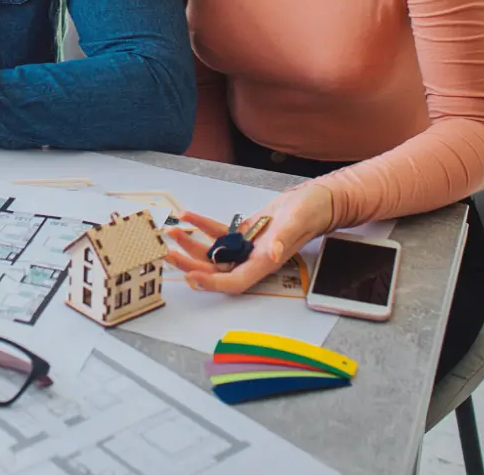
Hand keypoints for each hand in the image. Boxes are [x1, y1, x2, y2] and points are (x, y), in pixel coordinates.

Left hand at [165, 183, 333, 293]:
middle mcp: (254, 259)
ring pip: (215, 254)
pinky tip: (188, 216)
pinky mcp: (245, 234)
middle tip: (168, 254)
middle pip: (218, 270)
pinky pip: (219, 234)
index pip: (235, 281)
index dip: (212, 283)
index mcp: (266, 262)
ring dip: (192, 245)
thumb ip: (285, 238)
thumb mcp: (298, 220)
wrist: (315, 200)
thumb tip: (272, 254)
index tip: (191, 277)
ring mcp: (248, 248)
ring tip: (172, 232)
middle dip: (191, 265)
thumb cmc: (310, 211)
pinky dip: (202, 226)